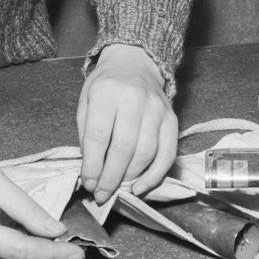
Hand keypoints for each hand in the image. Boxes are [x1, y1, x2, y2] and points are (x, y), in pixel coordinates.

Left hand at [77, 43, 176, 202]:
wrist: (135, 63)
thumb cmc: (106, 86)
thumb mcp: (86, 101)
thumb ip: (87, 133)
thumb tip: (92, 171)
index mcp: (106, 93)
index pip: (99, 136)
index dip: (93, 165)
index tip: (88, 183)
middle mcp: (135, 99)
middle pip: (124, 148)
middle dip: (111, 177)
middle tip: (101, 195)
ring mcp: (157, 110)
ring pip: (147, 153)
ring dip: (130, 178)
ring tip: (117, 190)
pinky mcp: (172, 119)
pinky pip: (168, 153)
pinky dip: (155, 175)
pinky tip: (141, 187)